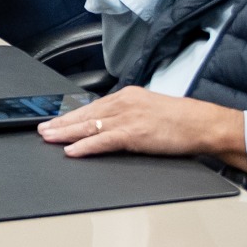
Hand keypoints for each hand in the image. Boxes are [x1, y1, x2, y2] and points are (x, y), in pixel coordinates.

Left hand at [39, 86, 246, 166]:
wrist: (204, 124)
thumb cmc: (182, 120)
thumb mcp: (150, 110)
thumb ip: (130, 114)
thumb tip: (109, 125)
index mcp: (129, 95)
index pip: (93, 105)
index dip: (72, 114)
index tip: (56, 120)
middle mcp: (125, 102)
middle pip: (86, 114)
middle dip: (62, 122)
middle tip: (42, 129)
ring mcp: (129, 117)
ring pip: (89, 126)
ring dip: (66, 133)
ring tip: (49, 139)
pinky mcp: (135, 133)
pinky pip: (103, 140)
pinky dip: (85, 146)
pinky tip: (71, 150)